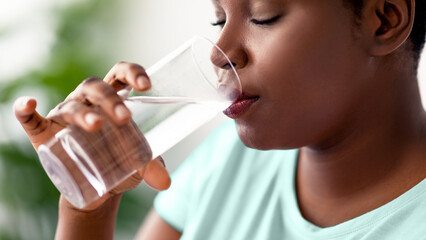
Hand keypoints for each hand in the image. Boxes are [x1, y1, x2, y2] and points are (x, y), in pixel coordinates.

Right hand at [14, 62, 169, 210]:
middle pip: (96, 87)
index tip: (146, 85)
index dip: (132, 73)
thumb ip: (153, 166)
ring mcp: (65, 115)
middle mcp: (88, 101)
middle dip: (110, 99)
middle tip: (125, 118)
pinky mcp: (45, 134)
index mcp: (112, 98)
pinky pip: (31, 120)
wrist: (98, 186)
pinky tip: (28, 105)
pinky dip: (26, 111)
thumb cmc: (120, 161)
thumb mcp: (138, 162)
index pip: (120, 75)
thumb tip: (166, 182)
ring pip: (72, 105)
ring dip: (83, 113)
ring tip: (96, 126)